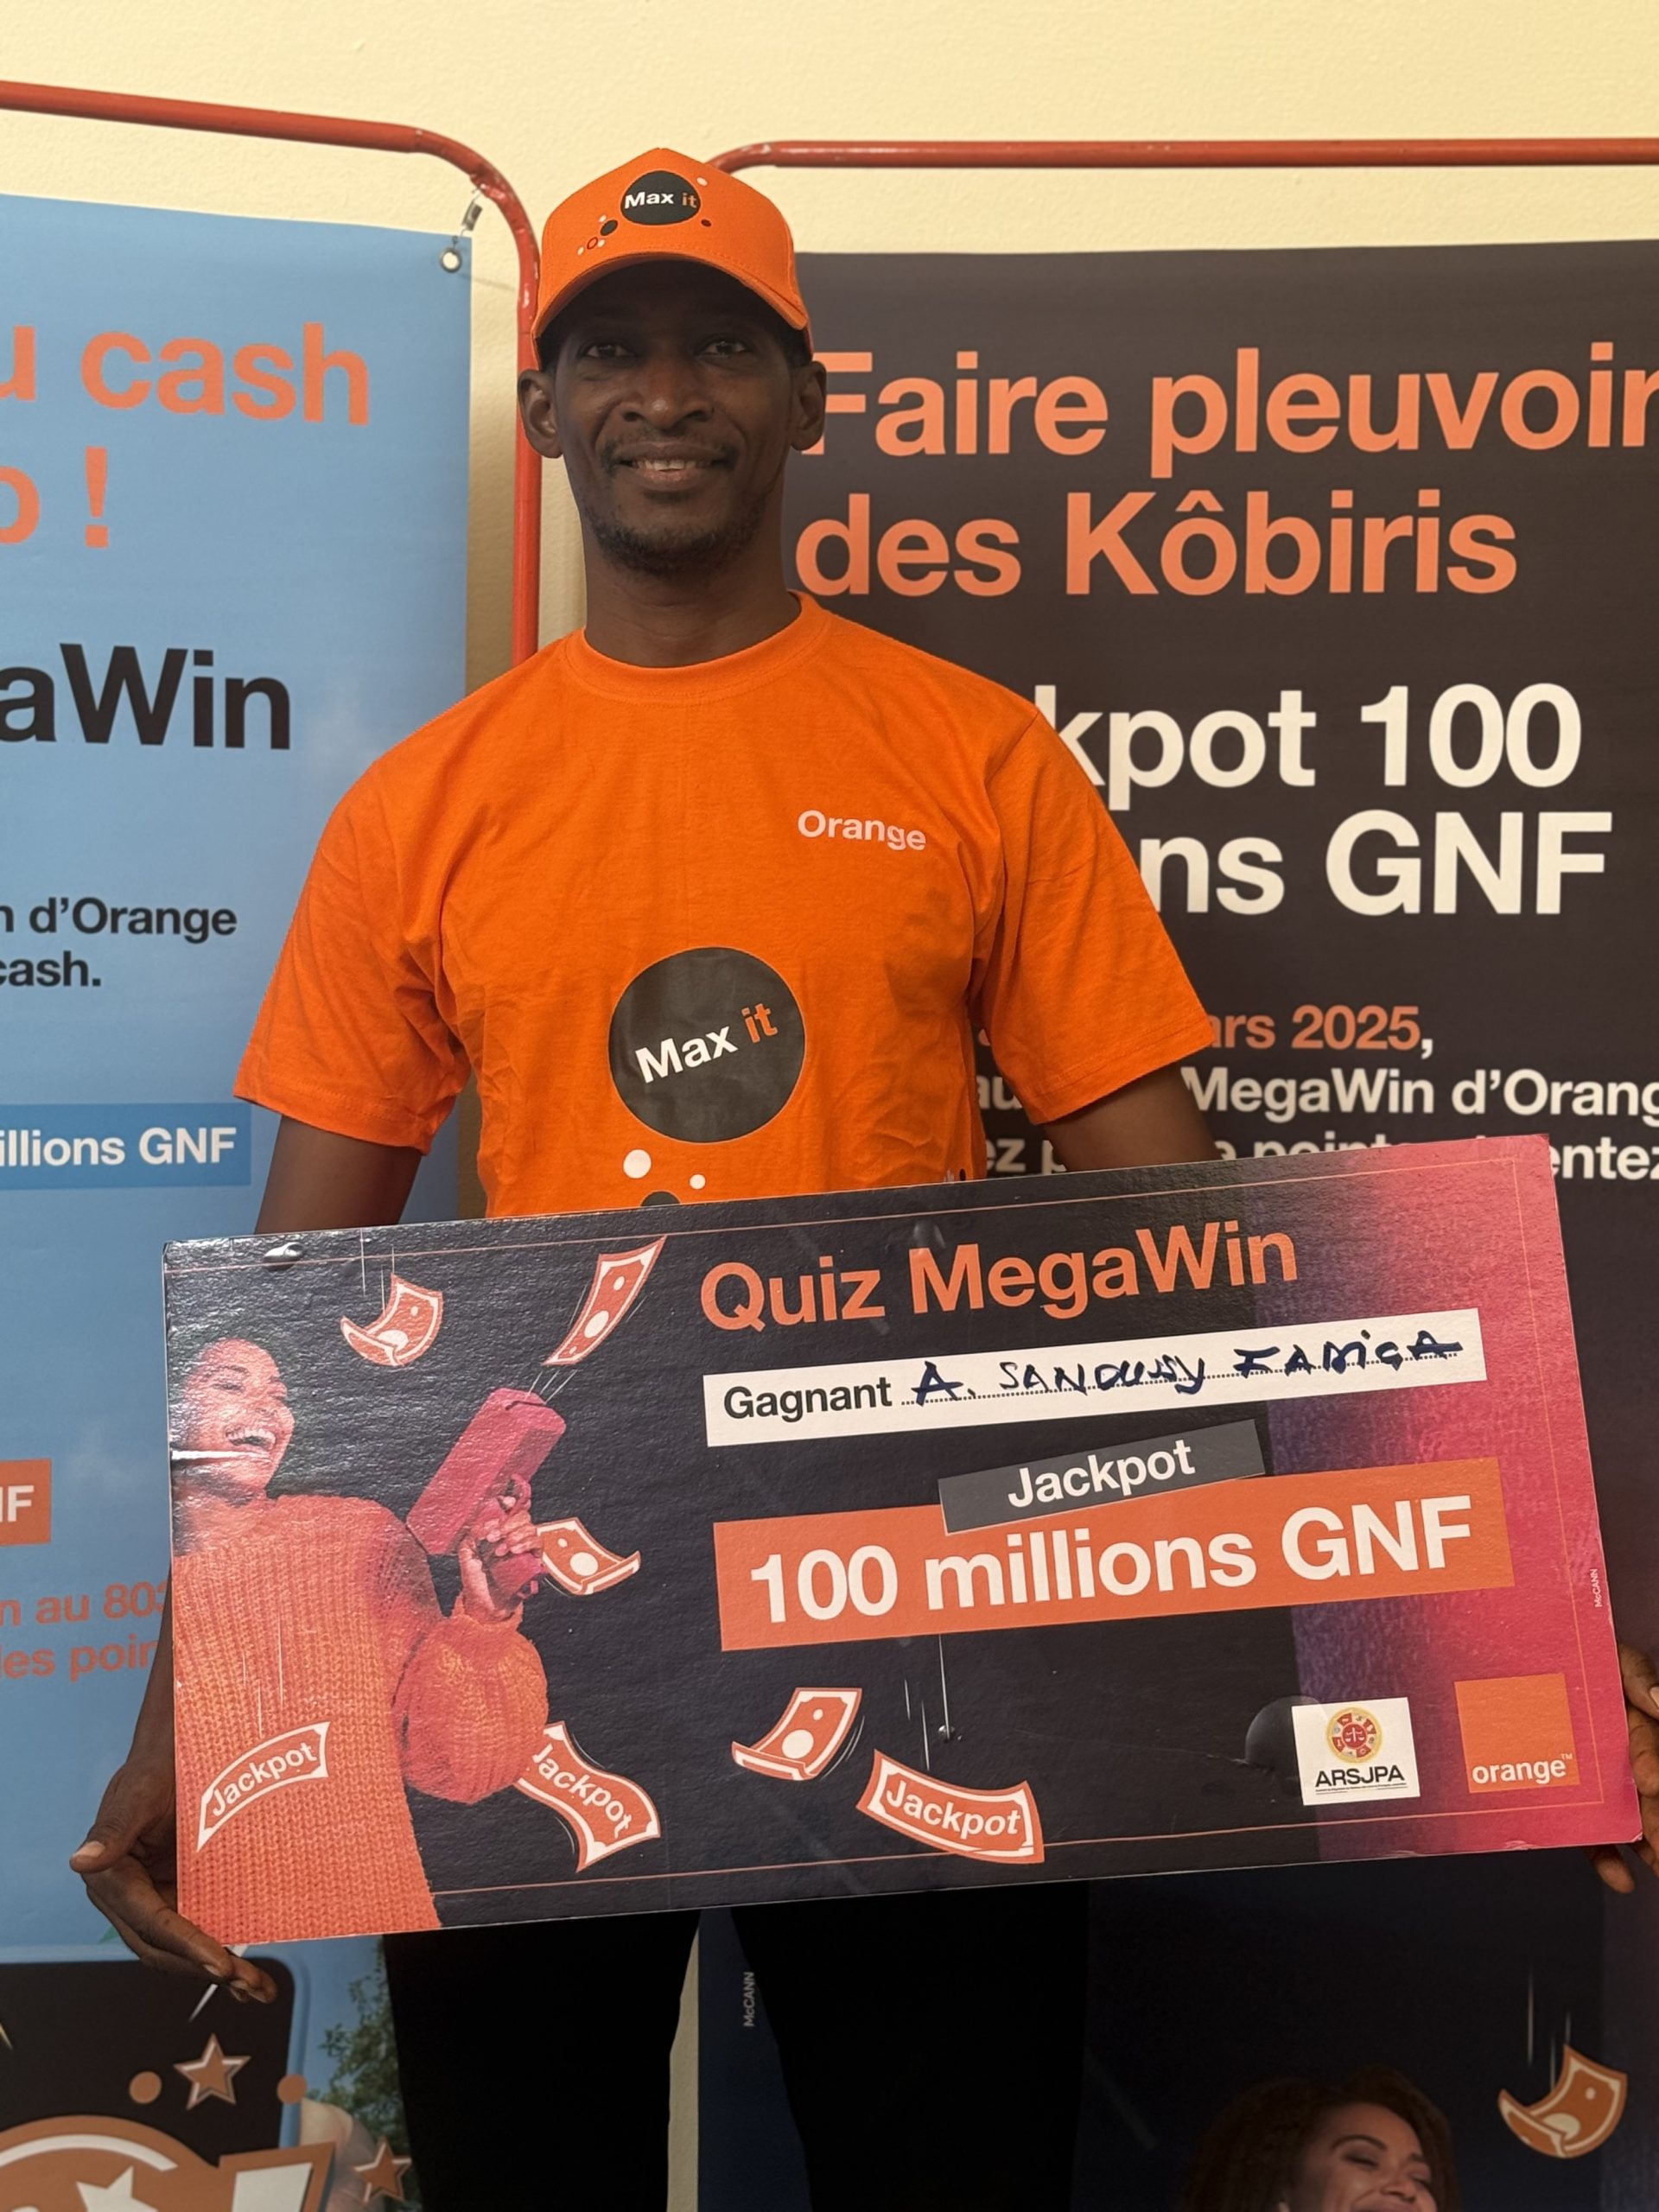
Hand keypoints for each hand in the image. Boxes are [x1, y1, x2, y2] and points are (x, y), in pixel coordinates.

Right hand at [69, 1755, 274, 1998]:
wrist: (182, 1751)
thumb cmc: (158, 1768)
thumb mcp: (139, 1793)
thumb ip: (115, 1829)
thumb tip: (81, 1862)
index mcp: (112, 1881)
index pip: (152, 1923)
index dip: (186, 1945)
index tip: (221, 1964)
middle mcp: (129, 1899)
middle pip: (166, 1948)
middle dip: (205, 1968)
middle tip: (249, 1983)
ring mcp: (155, 1901)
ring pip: (183, 1950)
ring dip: (219, 1972)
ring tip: (259, 1990)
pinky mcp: (179, 1897)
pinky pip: (199, 1932)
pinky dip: (221, 1953)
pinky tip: (251, 1976)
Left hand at [457, 1481, 539, 1622]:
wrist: (483, 1604)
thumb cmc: (475, 1578)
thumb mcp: (467, 1552)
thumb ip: (473, 1533)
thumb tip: (490, 1523)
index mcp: (498, 1531)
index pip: (511, 1509)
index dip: (512, 1500)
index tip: (505, 1501)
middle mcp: (514, 1537)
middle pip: (523, 1515)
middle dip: (509, 1523)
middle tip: (494, 1538)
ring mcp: (525, 1548)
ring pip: (531, 1528)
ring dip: (515, 1535)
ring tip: (500, 1551)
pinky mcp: (534, 1561)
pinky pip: (539, 1543)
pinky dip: (526, 1543)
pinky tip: (514, 1551)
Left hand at [1587, 1642, 1658, 1894]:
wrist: (1507, 1665)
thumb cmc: (1567, 1656)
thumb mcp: (1609, 1656)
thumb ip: (1637, 1675)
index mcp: (1636, 1724)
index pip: (1653, 1750)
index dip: (1654, 1766)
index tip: (1651, 1782)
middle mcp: (1623, 1757)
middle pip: (1649, 1794)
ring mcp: (1598, 1783)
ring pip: (1630, 1819)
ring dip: (1648, 1846)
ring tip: (1658, 1867)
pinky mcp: (1571, 1804)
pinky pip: (1590, 1833)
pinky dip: (1606, 1857)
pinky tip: (1622, 1879)